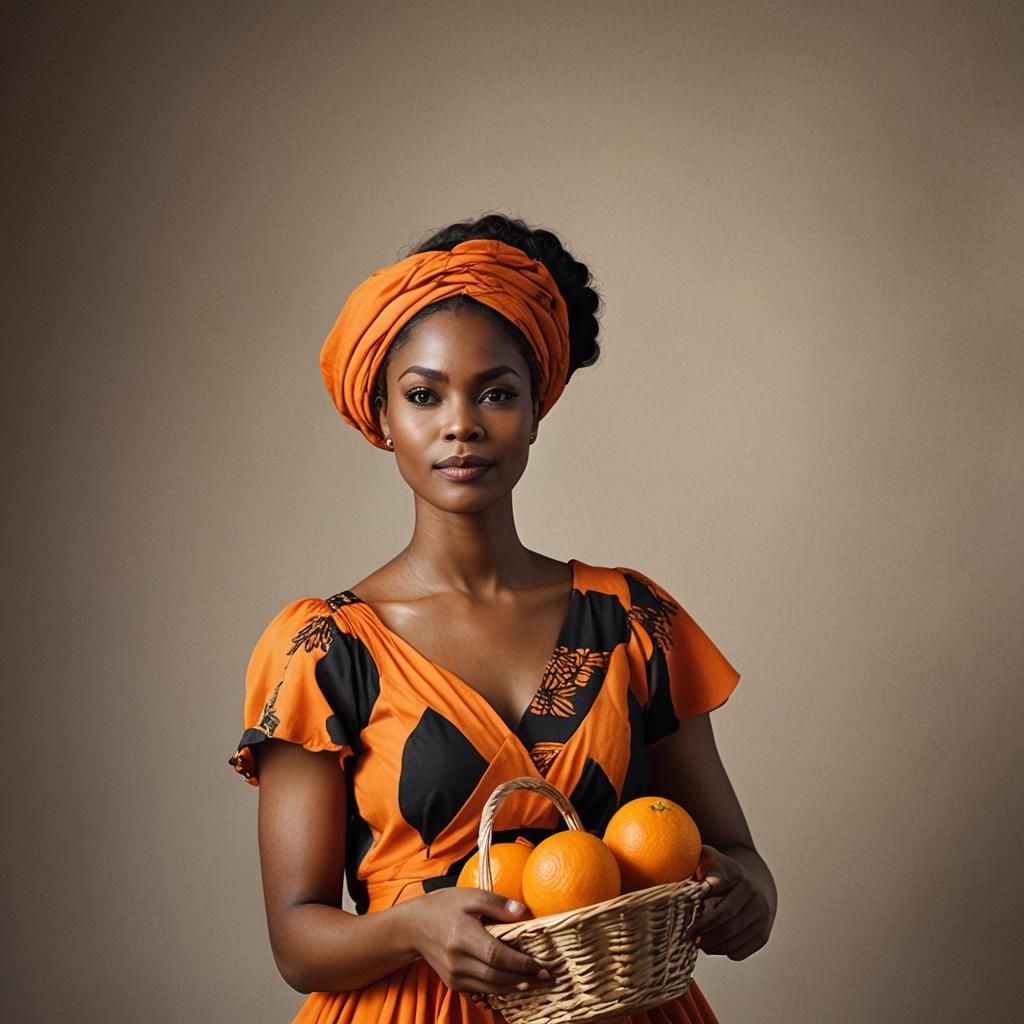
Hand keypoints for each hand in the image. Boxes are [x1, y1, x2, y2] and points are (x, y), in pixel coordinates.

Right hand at [402, 888, 552, 999]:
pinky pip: (482, 990)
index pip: (496, 955)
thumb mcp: (470, 896)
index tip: (541, 964)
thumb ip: (498, 904)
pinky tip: (515, 983)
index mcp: (462, 937)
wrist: (414, 927)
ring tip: (536, 982)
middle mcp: (457, 961)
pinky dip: (500, 989)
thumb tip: (524, 913)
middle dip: (524, 978)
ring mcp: (454, 975)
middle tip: (546, 976)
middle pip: (496, 976)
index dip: (520, 963)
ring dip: (515, 987)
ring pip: (490, 988)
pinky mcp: (453, 983)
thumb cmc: (444, 907)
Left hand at [695, 844, 772, 959]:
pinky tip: (713, 945)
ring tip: (698, 943)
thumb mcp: (708, 861)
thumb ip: (694, 863)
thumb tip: (678, 873)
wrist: (754, 888)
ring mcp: (761, 913)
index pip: (717, 883)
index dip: (701, 896)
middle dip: (704, 927)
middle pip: (726, 914)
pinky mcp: (763, 934)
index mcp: (734, 872)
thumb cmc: (720, 876)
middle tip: (688, 935)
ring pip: (733, 935)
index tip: (684, 905)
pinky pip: (740, 950)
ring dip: (712, 943)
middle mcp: (752, 891)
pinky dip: (723, 951)